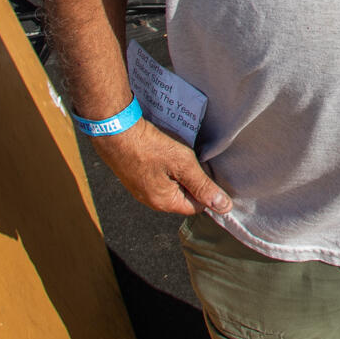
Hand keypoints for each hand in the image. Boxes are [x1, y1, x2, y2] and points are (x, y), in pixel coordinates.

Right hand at [94, 115, 231, 217]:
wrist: (115, 130)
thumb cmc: (149, 147)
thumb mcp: (183, 164)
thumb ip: (204, 186)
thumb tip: (224, 207)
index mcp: (164, 202)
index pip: (197, 206)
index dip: (206, 188)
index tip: (208, 168)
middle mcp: (151, 200)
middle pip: (183, 194)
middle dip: (192, 178)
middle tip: (194, 157)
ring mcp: (140, 188)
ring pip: (170, 183)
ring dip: (178, 170)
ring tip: (179, 151)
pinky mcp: (134, 174)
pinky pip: (158, 175)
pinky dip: (165, 164)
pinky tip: (164, 149)